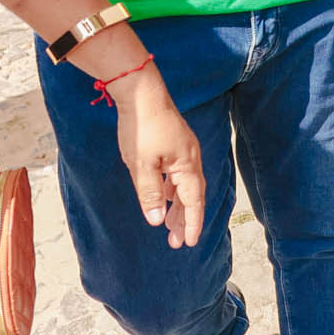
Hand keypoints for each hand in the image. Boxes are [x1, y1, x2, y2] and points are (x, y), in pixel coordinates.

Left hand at [113, 72, 205, 247]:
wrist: (140, 91)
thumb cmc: (141, 127)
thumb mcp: (141, 165)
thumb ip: (150, 194)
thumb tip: (156, 221)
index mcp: (187, 165)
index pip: (193, 201)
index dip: (191, 223)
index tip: (188, 242)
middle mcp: (190, 158)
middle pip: (191, 195)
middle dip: (184, 219)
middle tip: (176, 242)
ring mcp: (183, 150)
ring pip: (183, 185)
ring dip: (178, 205)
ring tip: (170, 225)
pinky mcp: (174, 143)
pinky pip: (176, 174)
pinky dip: (171, 190)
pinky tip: (163, 197)